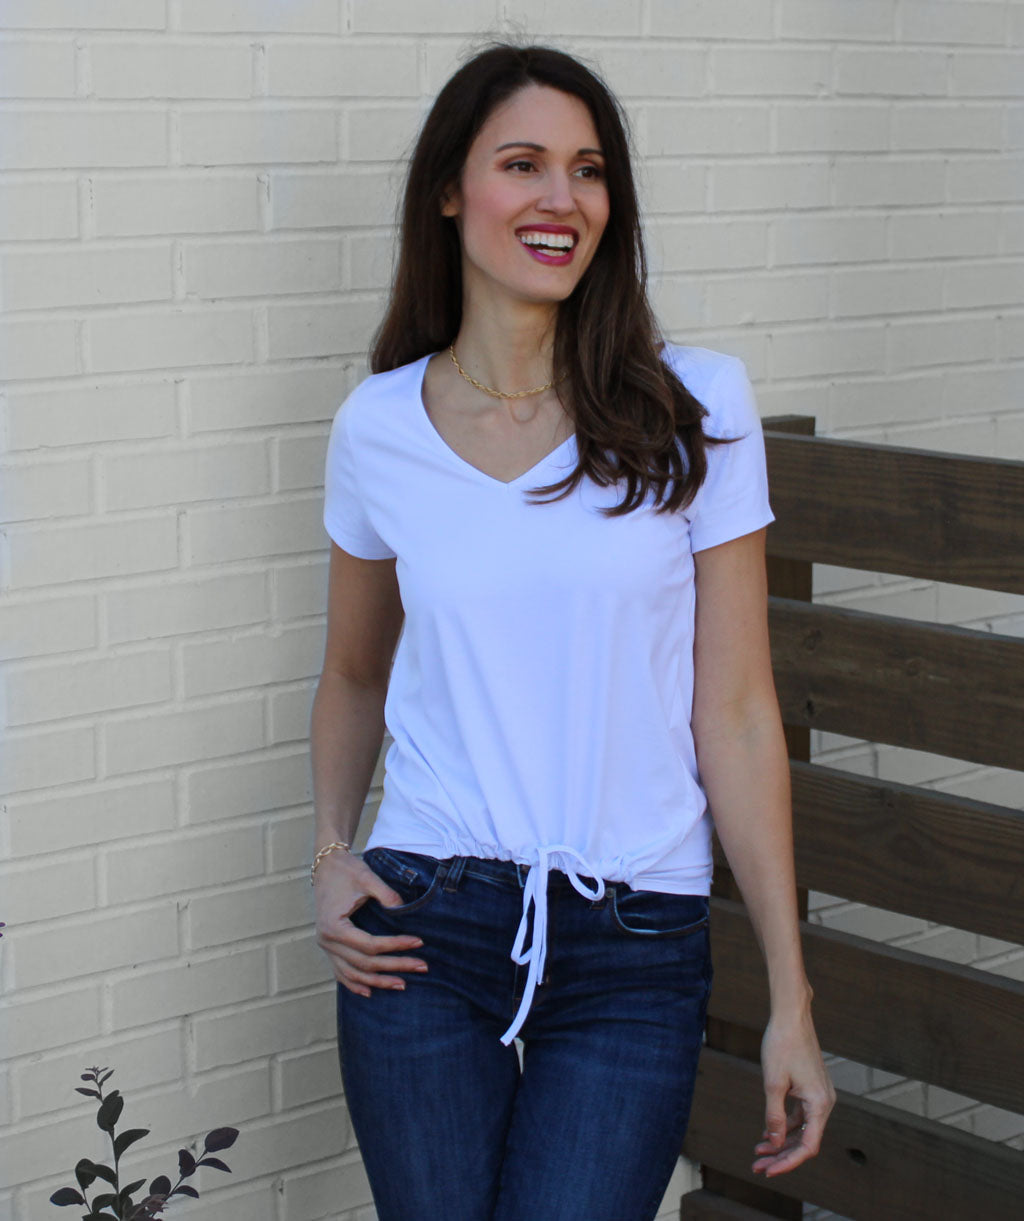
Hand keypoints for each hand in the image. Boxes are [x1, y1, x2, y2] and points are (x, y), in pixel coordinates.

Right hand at [314, 849, 428, 996]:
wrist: (327, 865)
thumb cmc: (347, 870)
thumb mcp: (368, 878)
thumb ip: (387, 894)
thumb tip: (405, 910)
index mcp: (334, 926)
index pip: (370, 945)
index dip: (396, 946)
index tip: (418, 942)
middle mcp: (326, 941)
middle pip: (364, 963)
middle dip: (394, 966)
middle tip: (421, 966)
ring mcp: (326, 947)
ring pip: (353, 973)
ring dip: (378, 982)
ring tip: (402, 984)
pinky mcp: (328, 947)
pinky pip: (340, 972)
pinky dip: (354, 984)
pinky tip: (369, 992)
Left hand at [753, 1004, 835, 1176]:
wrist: (791, 1015)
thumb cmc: (782, 1045)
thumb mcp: (773, 1083)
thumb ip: (774, 1116)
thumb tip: (774, 1143)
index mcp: (820, 1104)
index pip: (807, 1146)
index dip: (788, 1162)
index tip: (768, 1170)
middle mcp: (824, 1102)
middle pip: (805, 1140)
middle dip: (781, 1155)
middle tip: (757, 1166)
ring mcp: (819, 1094)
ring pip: (801, 1128)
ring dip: (781, 1141)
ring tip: (758, 1152)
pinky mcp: (811, 1087)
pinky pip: (800, 1114)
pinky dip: (785, 1124)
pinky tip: (767, 1132)